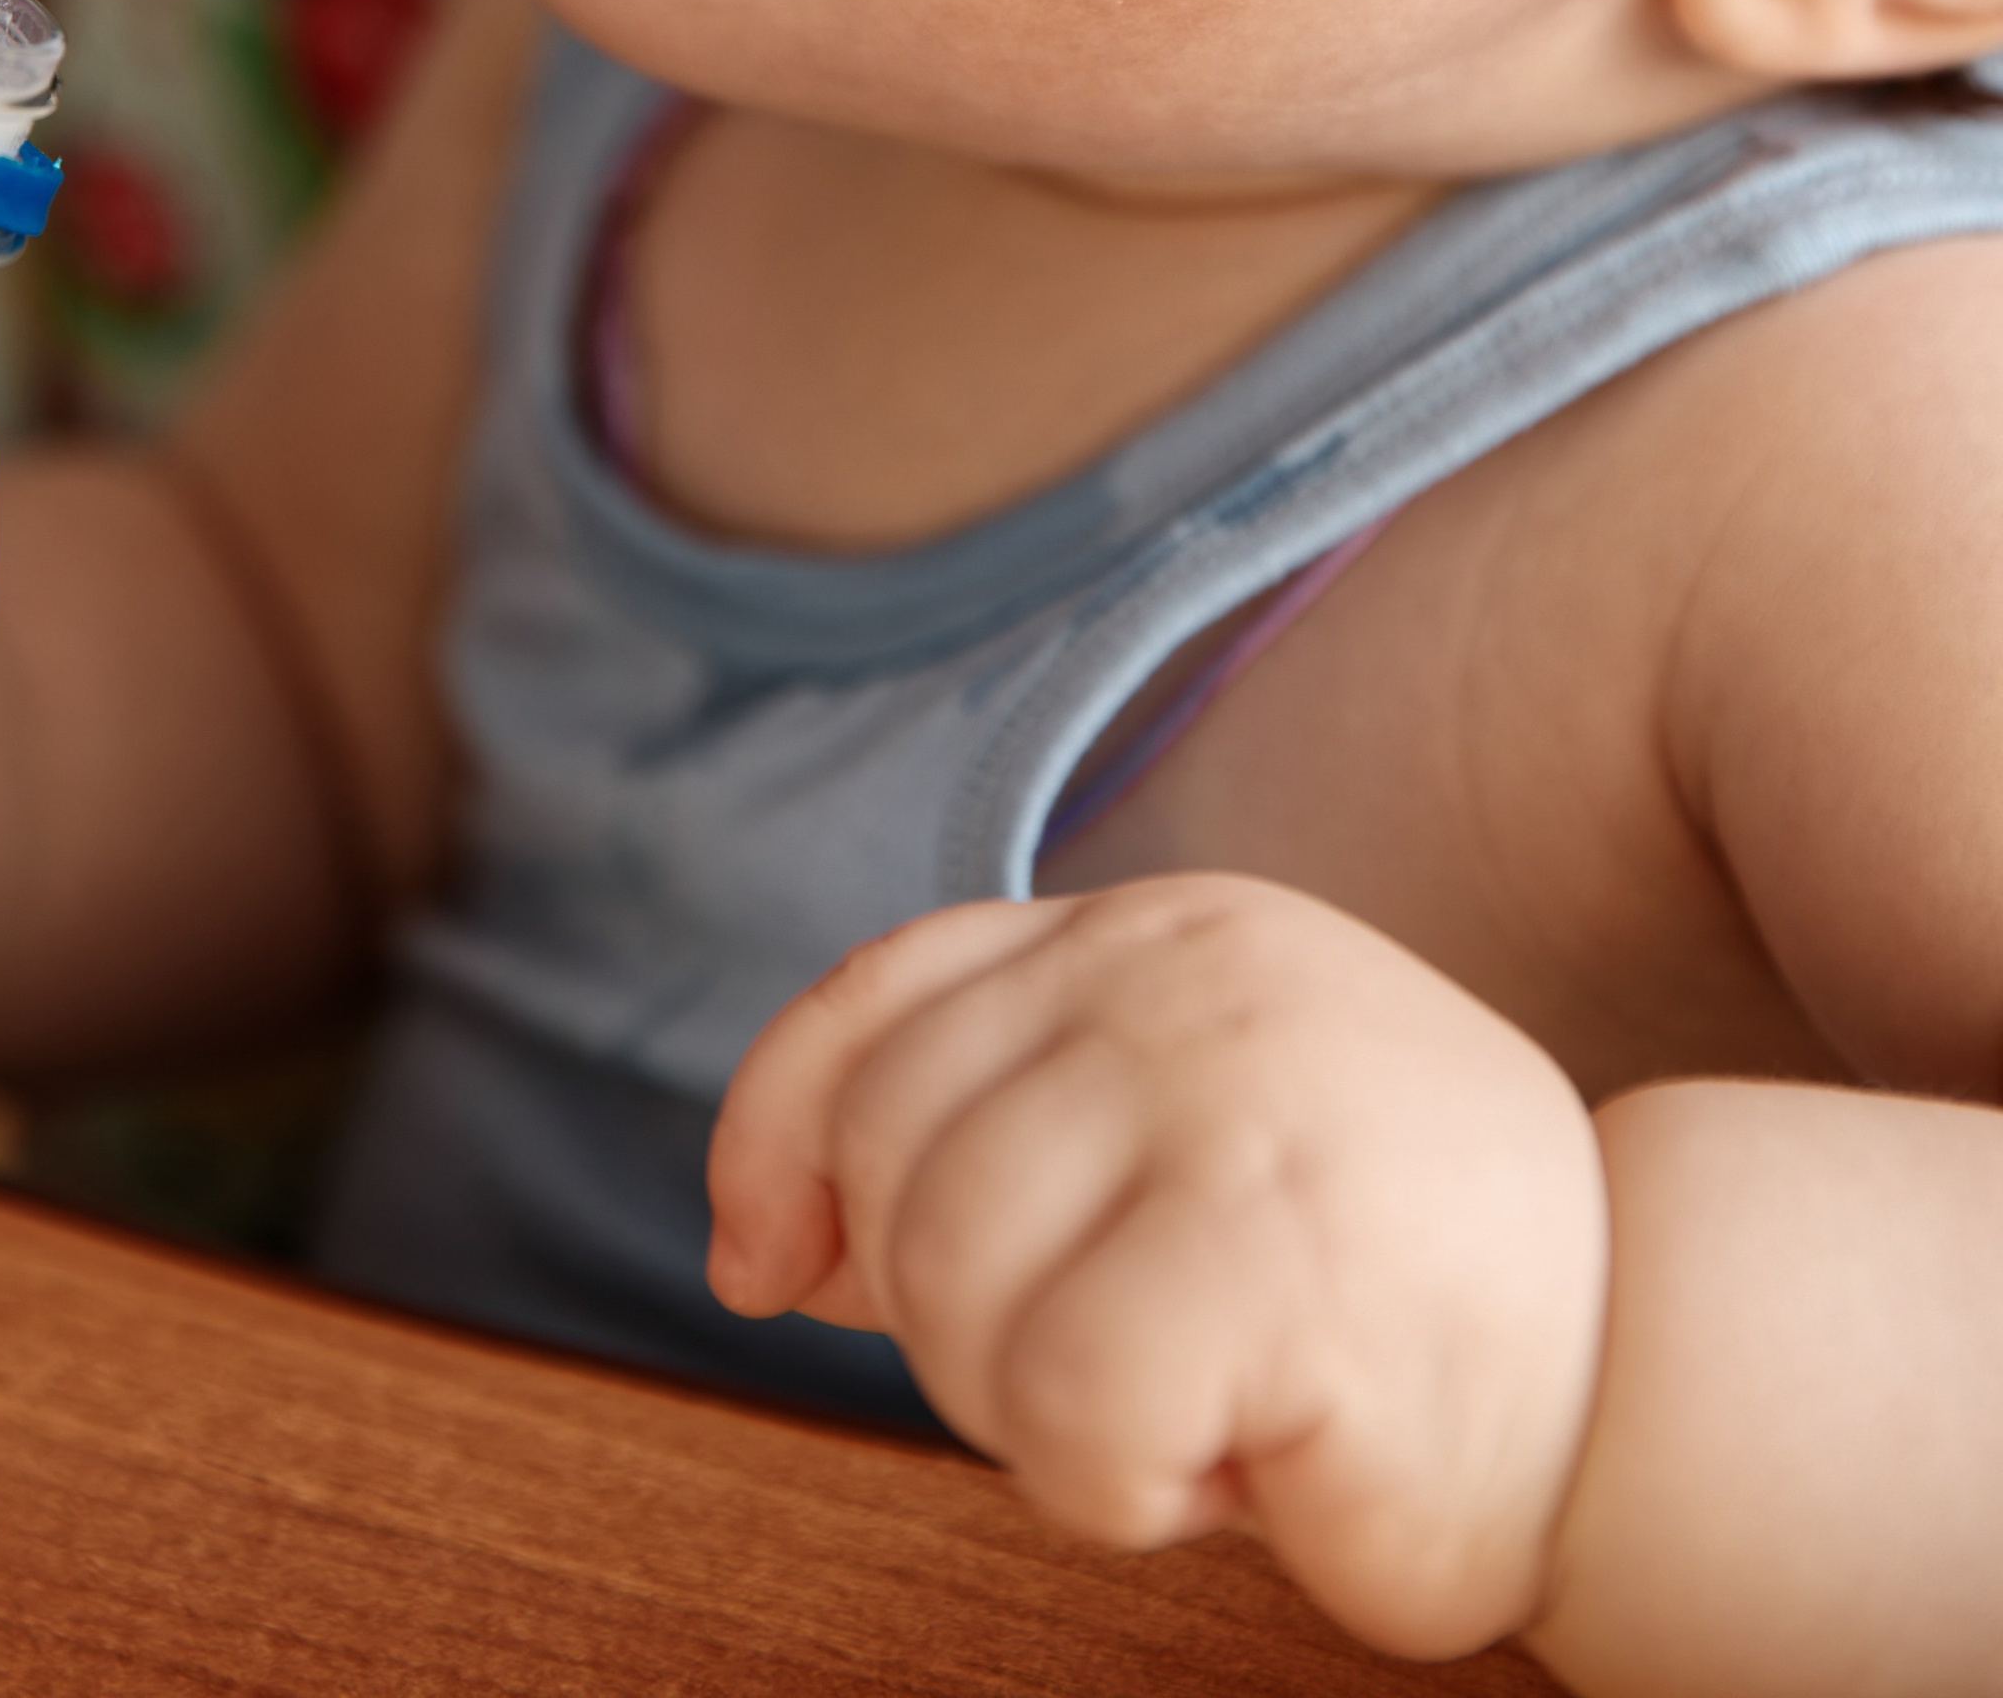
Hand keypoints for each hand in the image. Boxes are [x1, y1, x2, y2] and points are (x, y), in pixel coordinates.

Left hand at [707, 875, 1609, 1661]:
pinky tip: (1248, 1452)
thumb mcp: (1167, 1170)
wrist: (1649, 1380)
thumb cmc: (1389, 1304)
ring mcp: (1226, 1086)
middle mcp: (1181, 972)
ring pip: (950, 1286)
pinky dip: (1124, 1486)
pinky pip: (1062, 1408)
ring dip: (1041, 1411)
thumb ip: (992, 1158)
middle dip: (955, 1318)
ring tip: (1204, 1401)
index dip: (779, 1136)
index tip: (767, 1259)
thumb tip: (766, 1232)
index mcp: (1158, 930)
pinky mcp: (1271, 1240)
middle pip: (893, 1158)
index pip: (881, 999)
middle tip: (1131, 1371)